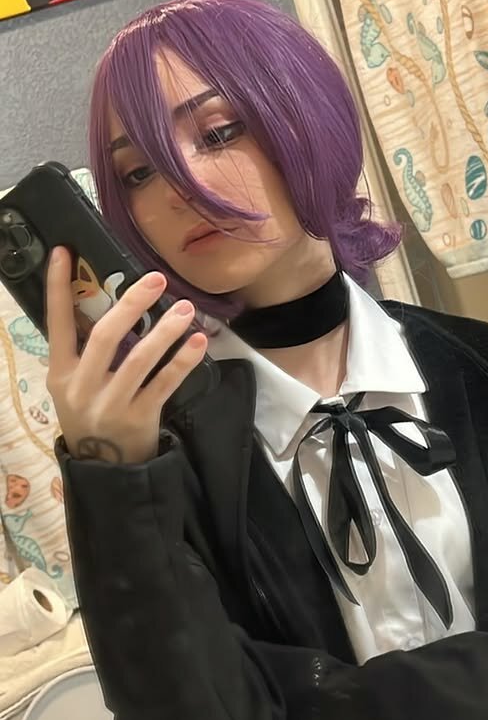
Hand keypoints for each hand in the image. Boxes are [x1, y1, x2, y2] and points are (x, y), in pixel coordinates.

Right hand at [46, 246, 207, 463]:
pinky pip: (164, 384)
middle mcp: (81, 386)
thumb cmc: (92, 414)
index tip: (64, 251)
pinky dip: (183, 362)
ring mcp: (111, 403)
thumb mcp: (74, 385)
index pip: (56, 323)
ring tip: (186, 308)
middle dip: (131, 303)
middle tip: (156, 279)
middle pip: (105, 336)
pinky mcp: (139, 417)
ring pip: (139, 359)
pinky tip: (199, 343)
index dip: (58, 287)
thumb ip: (85, 351)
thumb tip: (107, 302)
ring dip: (165, 331)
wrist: (105, 468)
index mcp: (60, 372)